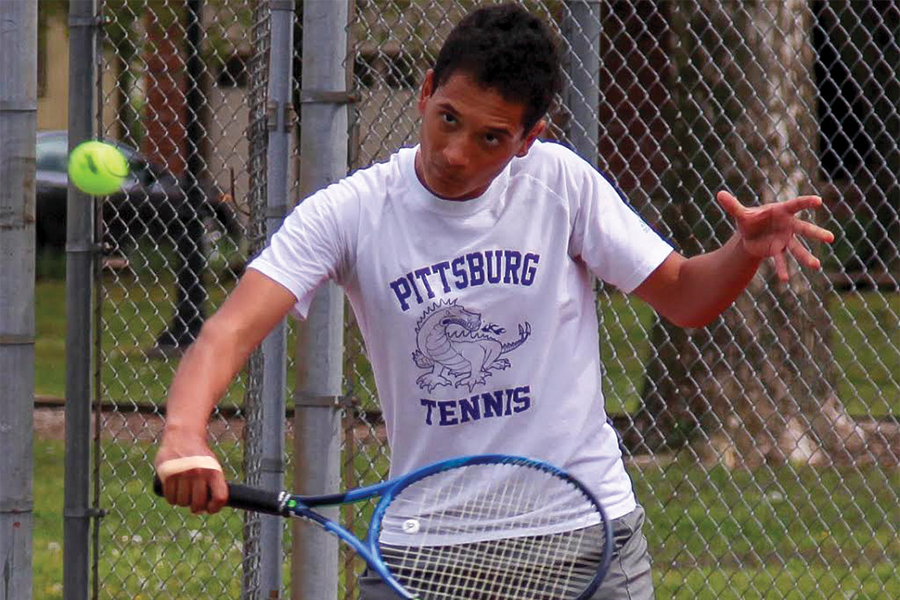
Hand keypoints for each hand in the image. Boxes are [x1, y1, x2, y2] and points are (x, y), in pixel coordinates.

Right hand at [154, 431, 227, 513]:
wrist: (183, 436)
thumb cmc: (199, 455)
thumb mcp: (212, 465)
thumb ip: (214, 484)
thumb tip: (211, 507)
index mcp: (214, 471)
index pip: (220, 498)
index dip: (215, 508)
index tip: (210, 508)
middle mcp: (199, 473)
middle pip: (198, 504)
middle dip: (196, 507)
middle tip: (194, 503)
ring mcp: (183, 474)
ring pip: (183, 502)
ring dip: (183, 502)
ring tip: (184, 493)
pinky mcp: (168, 475)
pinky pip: (170, 498)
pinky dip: (172, 498)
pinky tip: (175, 491)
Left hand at [717, 190, 834, 280]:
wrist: (751, 231)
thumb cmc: (751, 218)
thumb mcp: (741, 213)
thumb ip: (733, 205)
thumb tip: (719, 194)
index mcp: (781, 211)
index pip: (796, 205)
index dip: (806, 202)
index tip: (818, 201)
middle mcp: (788, 226)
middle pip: (804, 229)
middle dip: (816, 233)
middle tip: (830, 238)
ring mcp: (785, 239)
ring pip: (797, 248)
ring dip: (806, 257)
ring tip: (817, 266)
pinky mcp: (778, 250)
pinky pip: (781, 260)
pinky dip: (782, 270)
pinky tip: (784, 280)